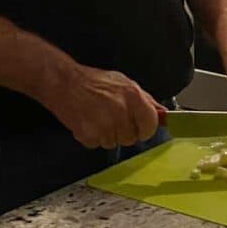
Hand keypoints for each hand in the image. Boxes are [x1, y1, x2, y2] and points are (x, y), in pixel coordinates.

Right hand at [42, 62, 164, 149]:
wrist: (64, 83)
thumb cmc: (93, 82)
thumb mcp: (124, 83)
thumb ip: (145, 100)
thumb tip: (163, 114)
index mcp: (133, 96)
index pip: (151, 124)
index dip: (146, 128)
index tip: (141, 128)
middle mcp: (121, 111)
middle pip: (131, 138)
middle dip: (124, 131)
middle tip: (112, 117)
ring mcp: (104, 125)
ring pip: (114, 143)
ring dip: (107, 135)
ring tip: (98, 117)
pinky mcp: (89, 135)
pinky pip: (97, 145)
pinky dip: (93, 137)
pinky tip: (89, 122)